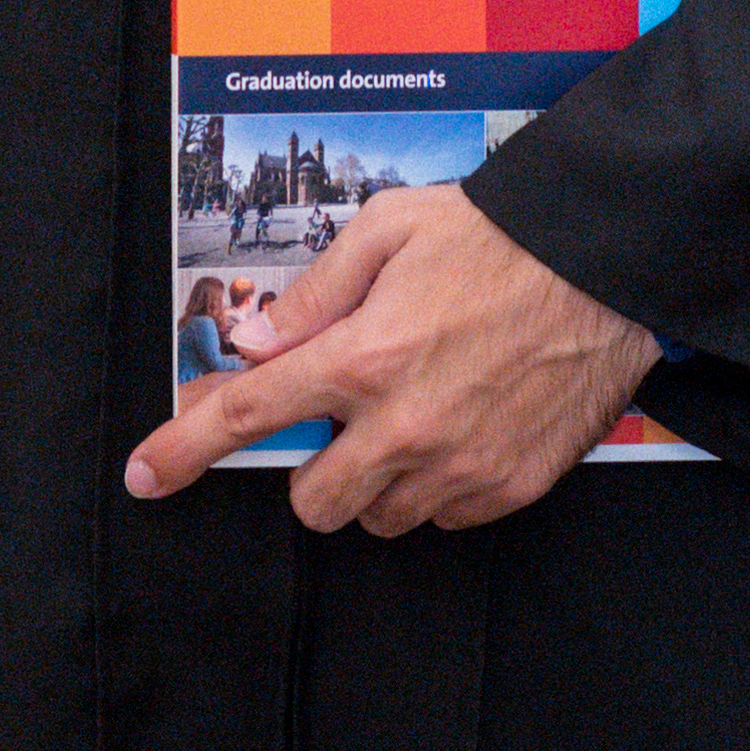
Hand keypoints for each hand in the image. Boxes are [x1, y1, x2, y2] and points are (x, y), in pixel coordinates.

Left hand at [123, 186, 659, 534]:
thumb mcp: (385, 231)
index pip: (250, 417)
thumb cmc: (492, 238)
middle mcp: (405, 425)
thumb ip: (310, 296)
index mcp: (363, 356)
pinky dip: (435, 488)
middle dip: (312, 467)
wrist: (603, 266)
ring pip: (378, 518)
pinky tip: (456, 429)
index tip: (146, 474)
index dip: (186, 449)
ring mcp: (459, 466)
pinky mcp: (508, 488)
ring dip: (374, 482)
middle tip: (342, 419)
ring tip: (410, 416)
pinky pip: (441, 519)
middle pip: (313, 501)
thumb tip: (252, 345)